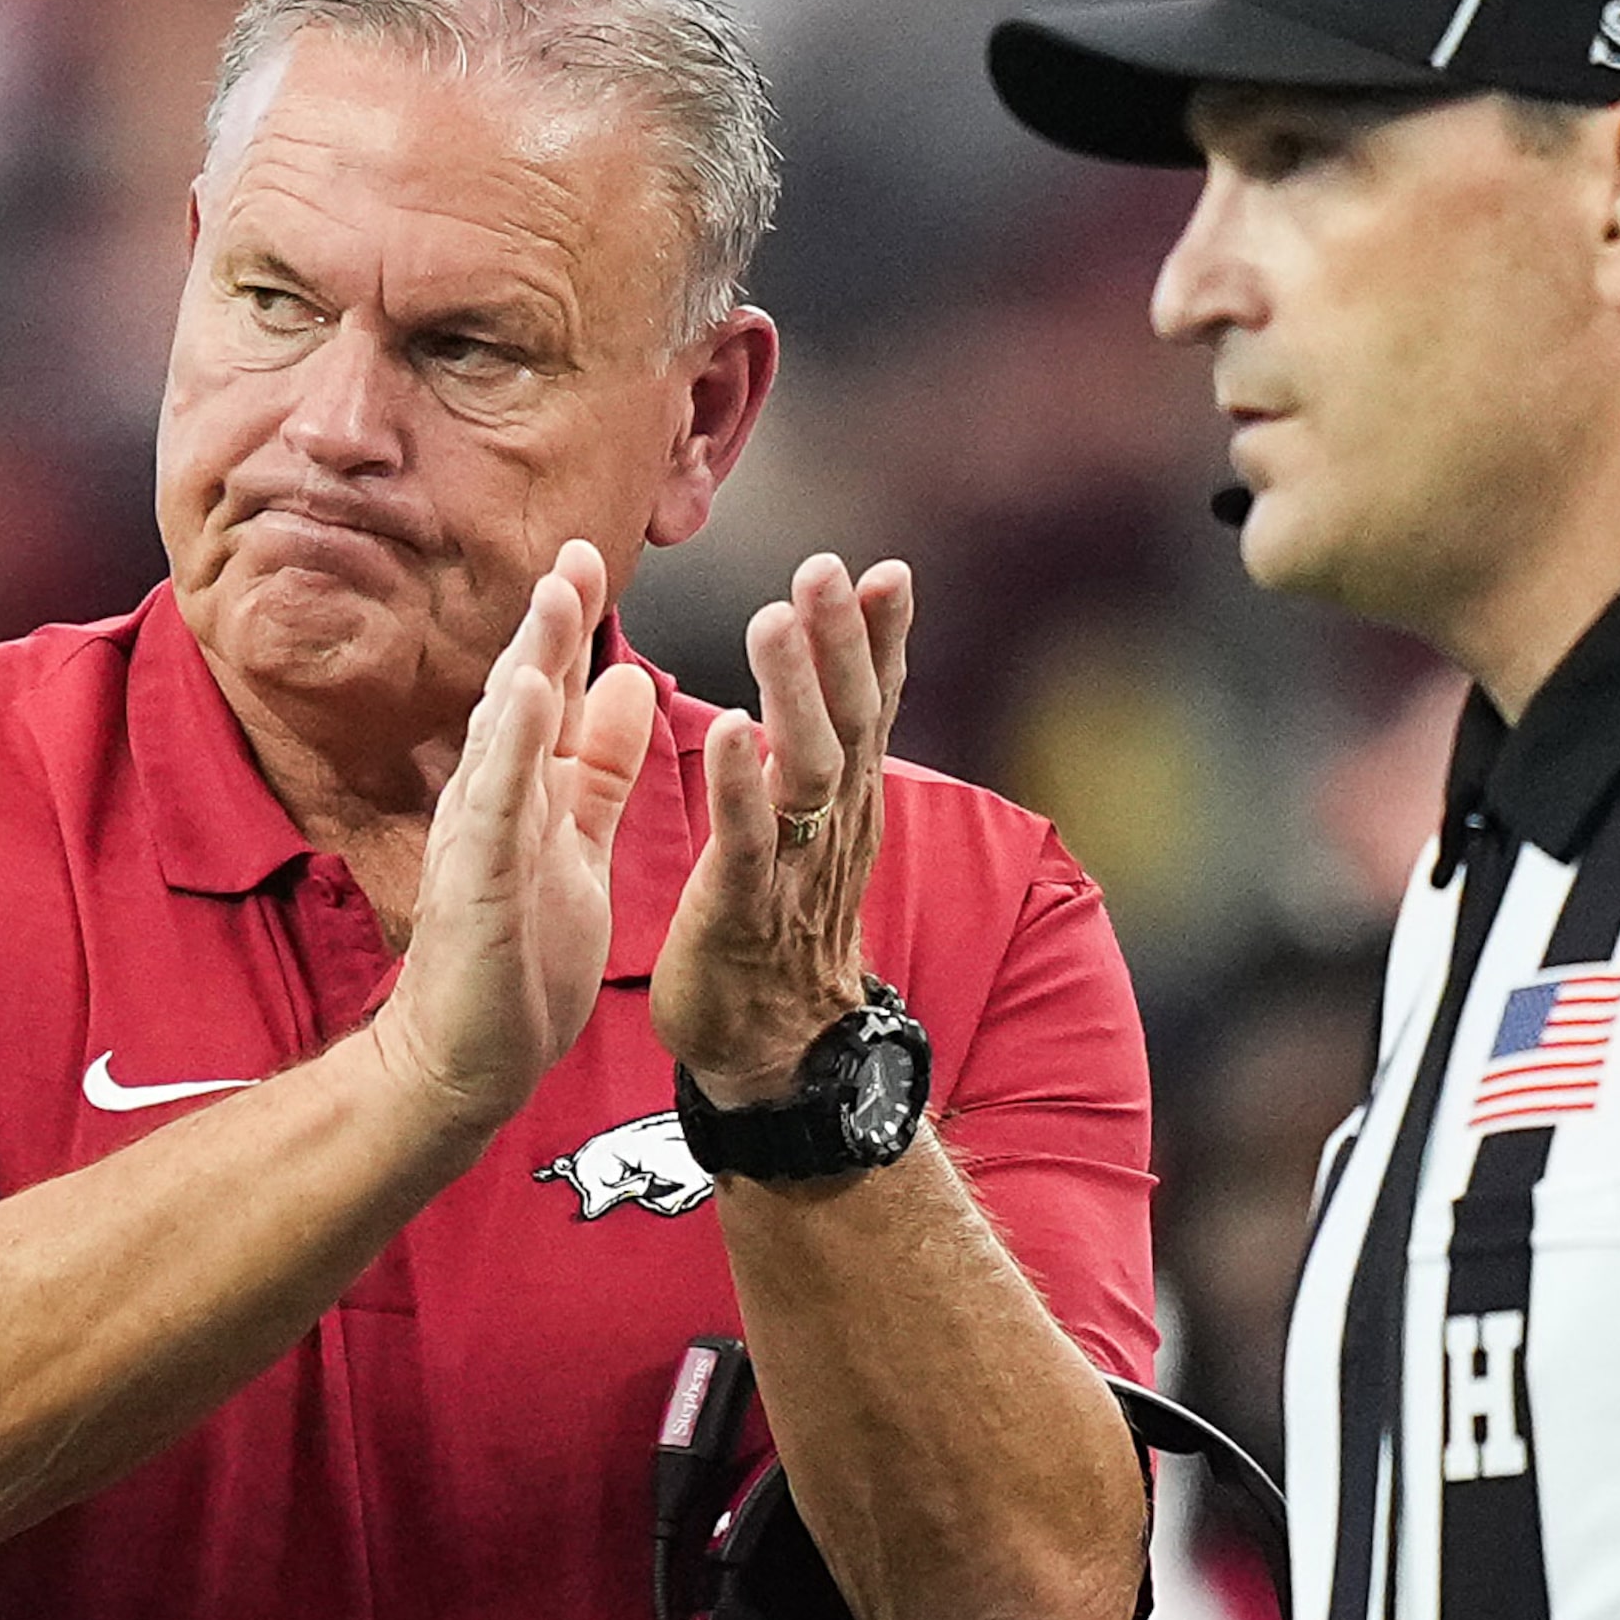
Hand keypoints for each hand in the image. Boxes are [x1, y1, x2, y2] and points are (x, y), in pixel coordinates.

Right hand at [372, 539, 656, 1137]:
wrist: (470, 1061)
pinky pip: (493, 803)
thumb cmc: (519, 960)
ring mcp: (479, 837)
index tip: (594, 557)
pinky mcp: (472, 880)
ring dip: (528, 661)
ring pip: (503, 733)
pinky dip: (507, 746)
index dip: (572, 625)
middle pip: (524, 693)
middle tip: (576, 549)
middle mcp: (496, 800)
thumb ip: (595, 767)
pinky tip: (520, 694)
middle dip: (550, 621)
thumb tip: (623, 683)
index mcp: (527, 791)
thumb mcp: (575, 842)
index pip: (550, 691)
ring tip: (554, 595)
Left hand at [651, 553, 912, 1103]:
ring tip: (773, 618)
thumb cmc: (784, 926)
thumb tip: (834, 677)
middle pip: (851, 717)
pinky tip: (732, 728)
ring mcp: (794, 865)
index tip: (886, 570)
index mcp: (845, 799)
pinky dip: (742, 782)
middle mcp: (834, 823)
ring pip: (806, 764)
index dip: (881, 638)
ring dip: (792, 689)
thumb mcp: (815, 829)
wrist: (777, 1052)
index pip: (872, 703)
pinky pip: (748, 838)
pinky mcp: (744, 908)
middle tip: (827, 568)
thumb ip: (823, 753)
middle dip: (841, 639)